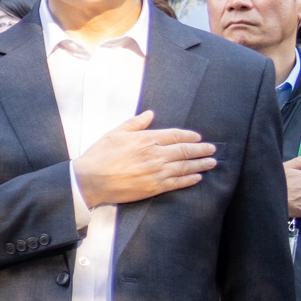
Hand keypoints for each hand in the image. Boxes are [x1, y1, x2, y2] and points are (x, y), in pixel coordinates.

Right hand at [72, 111, 214, 207]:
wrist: (89, 180)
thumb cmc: (98, 156)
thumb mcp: (114, 134)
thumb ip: (134, 123)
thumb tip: (150, 114)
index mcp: (146, 139)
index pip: (175, 135)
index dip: (190, 136)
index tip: (198, 137)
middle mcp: (155, 154)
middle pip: (185, 150)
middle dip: (201, 149)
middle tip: (212, 149)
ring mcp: (156, 171)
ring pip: (185, 166)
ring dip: (200, 164)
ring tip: (211, 162)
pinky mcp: (154, 187)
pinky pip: (177, 182)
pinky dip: (190, 179)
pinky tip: (197, 177)